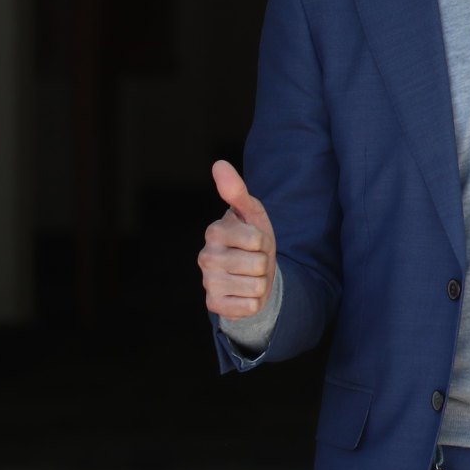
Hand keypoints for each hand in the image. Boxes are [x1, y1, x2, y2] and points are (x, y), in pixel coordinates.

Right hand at [198, 159, 276, 320]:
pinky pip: (250, 306)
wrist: (250, 276)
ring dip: (260, 283)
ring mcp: (208, 283)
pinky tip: (243, 293)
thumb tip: (219, 164)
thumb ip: (236, 191)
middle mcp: (205, 257)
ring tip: (249, 276)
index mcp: (214, 231)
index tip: (255, 242)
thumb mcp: (251, 213)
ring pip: (256, 286)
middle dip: (263, 263)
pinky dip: (254, 302)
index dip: (264, 242)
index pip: (257, 239)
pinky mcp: (214, 306)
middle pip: (258, 265)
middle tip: (253, 261)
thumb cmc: (252, 240)